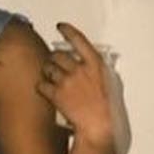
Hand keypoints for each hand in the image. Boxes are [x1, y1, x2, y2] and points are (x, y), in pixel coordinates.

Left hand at [37, 22, 128, 153]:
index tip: (61, 26)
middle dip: (54, 58)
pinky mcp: (56, 94)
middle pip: (58, 54)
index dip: (68, 31)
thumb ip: (100, 70)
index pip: (79, 40)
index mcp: (95, 64)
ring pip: (48, 68)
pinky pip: (42, 84)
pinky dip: (42, 87)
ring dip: (48, 72)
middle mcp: (79, 69)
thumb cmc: (108, 109)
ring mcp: (66, 81)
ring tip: (52, 79)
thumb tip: (94, 63)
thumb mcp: (111, 84)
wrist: (98, 126)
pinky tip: (46, 91)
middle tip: (55, 64)